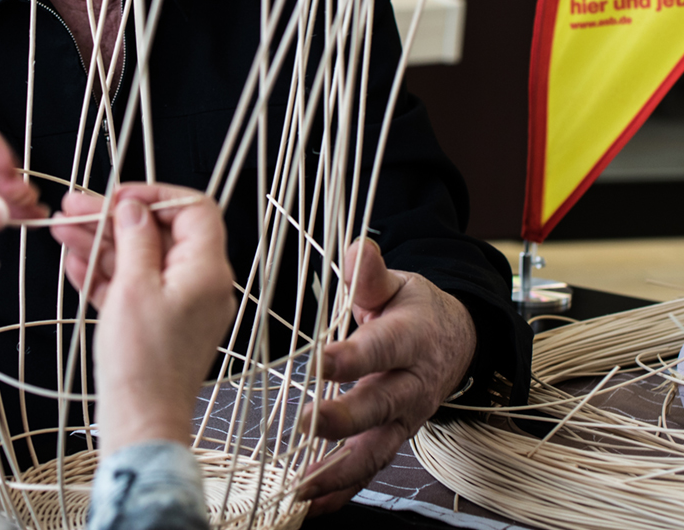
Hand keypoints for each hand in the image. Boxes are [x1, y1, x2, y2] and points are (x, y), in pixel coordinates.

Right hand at [58, 184, 235, 456]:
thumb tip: (134, 208)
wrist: (139, 425)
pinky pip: (135, 286)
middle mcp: (201, 285)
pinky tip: (76, 263)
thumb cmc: (142, 366)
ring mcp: (181, 305)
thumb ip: (135, 240)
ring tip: (64, 230)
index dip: (157, 196)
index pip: (194, 210)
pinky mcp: (161, 323)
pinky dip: (107, 274)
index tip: (122, 196)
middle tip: (77, 208)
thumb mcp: (133, 288)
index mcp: (206, 271)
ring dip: (102, 243)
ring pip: (140, 259)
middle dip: (114, 219)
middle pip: (159, 233)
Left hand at [298, 238, 475, 515]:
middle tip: (308, 424)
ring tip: (302, 489)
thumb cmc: (413, 307)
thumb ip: (372, 273)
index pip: (381, 349)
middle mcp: (410, 384)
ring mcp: (404, 417)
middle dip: (345, 418)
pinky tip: (312, 506)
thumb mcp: (397, 282)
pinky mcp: (394, 437)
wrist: (452, 340)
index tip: (321, 360)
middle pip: (379, 406)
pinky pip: (371, 468)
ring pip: (376, 450)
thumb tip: (359, 250)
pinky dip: (343, 490)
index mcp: (410, 339)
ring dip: (339, 471)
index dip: (352, 357)